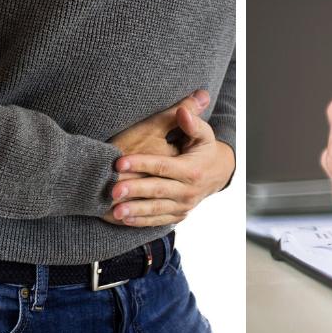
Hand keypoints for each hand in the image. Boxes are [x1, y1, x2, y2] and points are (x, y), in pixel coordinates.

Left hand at [106, 102, 234, 226]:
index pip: (163, 167)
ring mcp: (183, 206)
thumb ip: (192, 122)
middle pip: (158, 190)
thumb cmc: (204, 149)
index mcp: (192, 170)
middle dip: (134, 191)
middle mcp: (188, 191)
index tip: (119, 163)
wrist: (219, 174)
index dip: (141, 164)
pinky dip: (141, 221)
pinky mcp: (178, 215)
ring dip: (135, 211)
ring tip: (115, 211)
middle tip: (112, 190)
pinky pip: (158, 220)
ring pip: (157, 209)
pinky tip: (124, 220)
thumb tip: (182, 110)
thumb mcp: (204, 134)